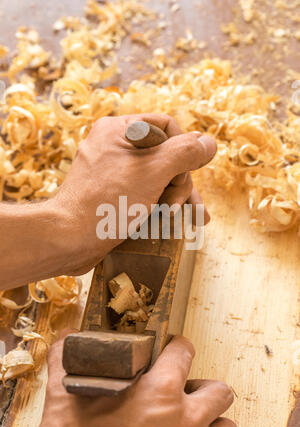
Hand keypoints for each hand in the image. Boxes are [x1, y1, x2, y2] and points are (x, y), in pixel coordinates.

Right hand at [38, 331, 237, 426]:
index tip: (168, 351)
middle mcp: (185, 419)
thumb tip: (66, 338)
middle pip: (219, 390)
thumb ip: (66, 362)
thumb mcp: (65, 402)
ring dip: (212, 420)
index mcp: (159, 392)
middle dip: (203, 388)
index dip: (176, 346)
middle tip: (182, 392)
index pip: (184, 351)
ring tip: (189, 420)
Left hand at [52, 114, 216, 275]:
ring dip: (178, 197)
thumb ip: (185, 152)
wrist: (69, 239)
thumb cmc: (109, 202)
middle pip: (166, 155)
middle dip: (181, 182)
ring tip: (194, 219)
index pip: (167, 127)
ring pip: (158, 178)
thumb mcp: (154, 171)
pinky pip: (145, 193)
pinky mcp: (112, 196)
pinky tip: (179, 220)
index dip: (184, 150)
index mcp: (120, 130)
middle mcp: (115, 147)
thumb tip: (209, 142)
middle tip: (181, 206)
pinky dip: (162, 205)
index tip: (185, 174)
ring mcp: (113, 173)